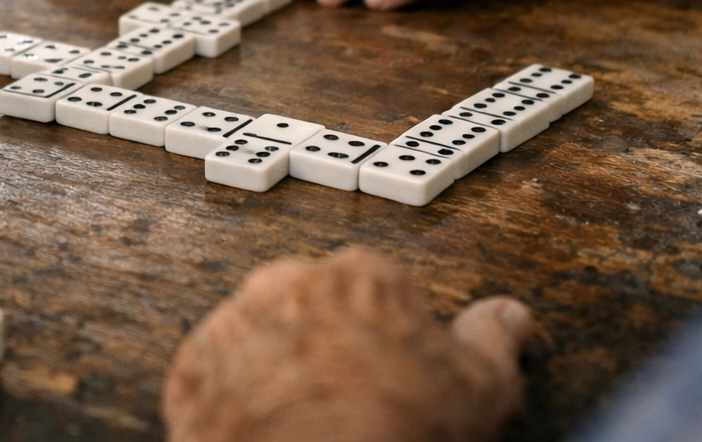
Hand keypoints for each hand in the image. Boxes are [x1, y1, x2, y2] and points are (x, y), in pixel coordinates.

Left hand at [162, 249, 533, 441]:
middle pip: (310, 308)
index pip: (374, 292)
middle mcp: (289, 282)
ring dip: (273, 370)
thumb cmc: (401, 428)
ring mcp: (235, 323)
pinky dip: (231, 401)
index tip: (392, 374)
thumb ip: (493, 339)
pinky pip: (212, 378)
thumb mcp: (483, 388)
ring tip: (304, 424)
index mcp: (362, 275)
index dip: (387, 339)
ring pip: (257, 340)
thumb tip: (509, 315)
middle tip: (348, 402)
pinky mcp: (192, 369)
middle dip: (324, 346)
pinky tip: (261, 433)